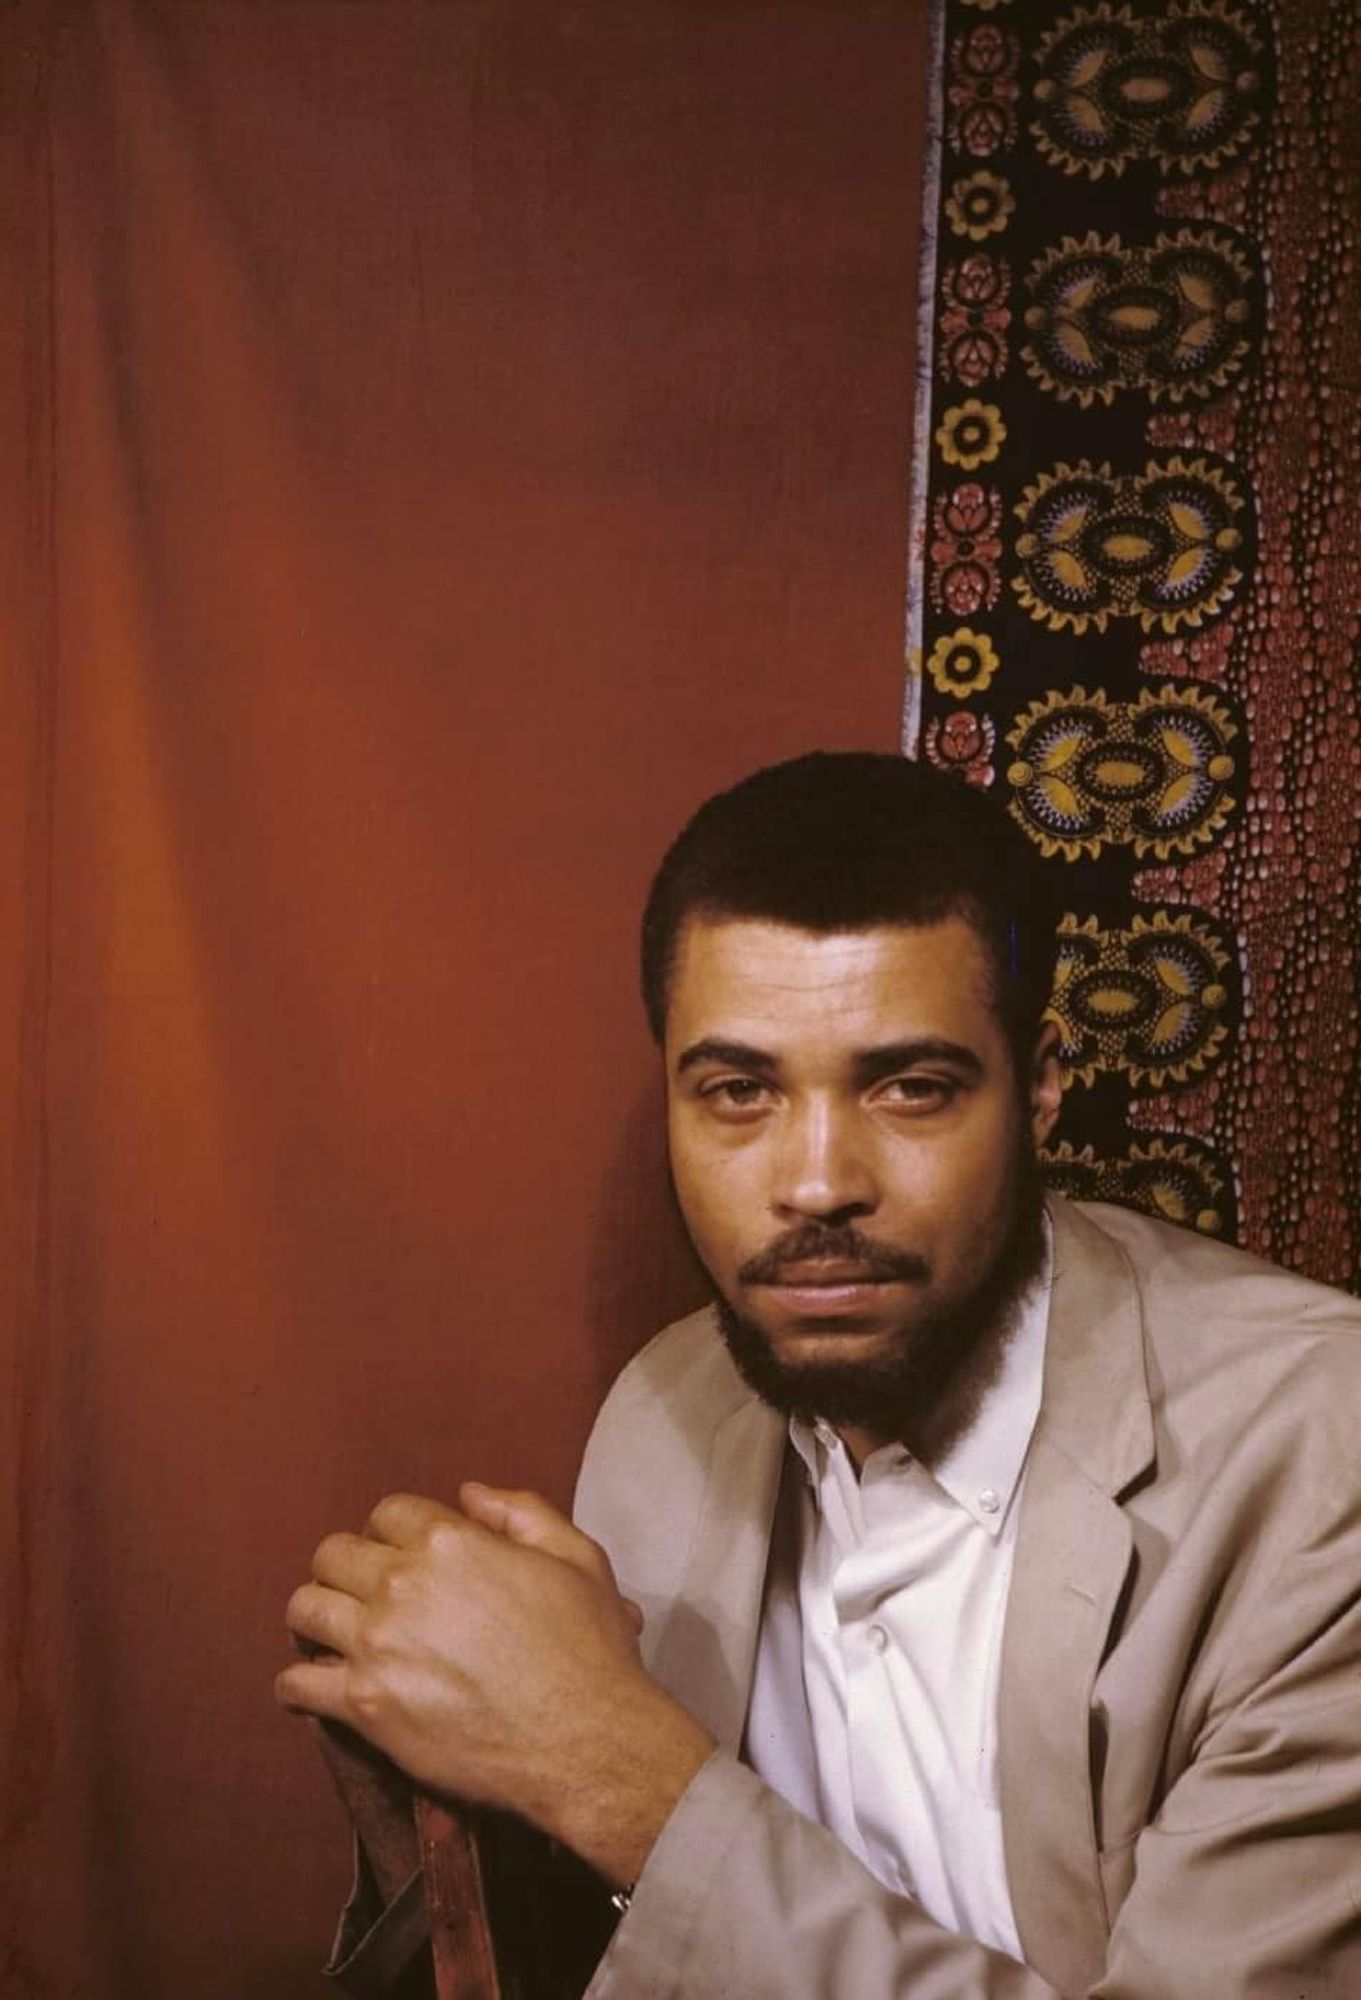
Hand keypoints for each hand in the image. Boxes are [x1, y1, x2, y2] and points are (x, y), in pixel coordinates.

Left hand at [276, 1484, 713, 1884]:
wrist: (587, 1742)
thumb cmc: (588, 1650)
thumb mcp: (577, 1558)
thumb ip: (521, 1512)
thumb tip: (470, 1493)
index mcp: (450, 1541)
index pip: (387, 1514)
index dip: (396, 1533)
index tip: (403, 1557)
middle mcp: (402, 1584)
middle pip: (334, 1554)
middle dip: (349, 1568)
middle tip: (365, 1595)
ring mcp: (377, 1644)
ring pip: (304, 1608)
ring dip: (316, 1616)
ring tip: (334, 1633)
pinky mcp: (365, 1705)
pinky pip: (297, 1682)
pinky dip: (299, 1683)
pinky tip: (316, 1685)